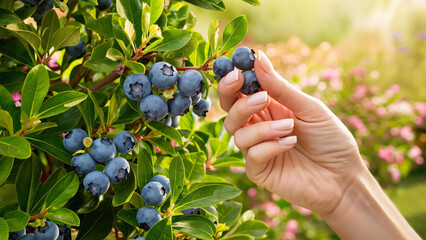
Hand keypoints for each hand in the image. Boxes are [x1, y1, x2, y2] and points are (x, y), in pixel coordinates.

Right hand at [218, 50, 365, 214]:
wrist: (344, 177)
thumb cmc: (330, 139)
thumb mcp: (309, 108)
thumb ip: (281, 87)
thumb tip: (259, 57)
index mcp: (268, 108)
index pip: (240, 92)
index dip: (232, 81)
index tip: (237, 72)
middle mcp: (258, 126)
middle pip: (229, 111)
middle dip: (238, 101)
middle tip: (262, 98)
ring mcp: (257, 149)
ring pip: (237, 133)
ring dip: (263, 128)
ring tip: (290, 127)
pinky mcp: (259, 171)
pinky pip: (252, 155)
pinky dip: (270, 146)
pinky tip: (291, 143)